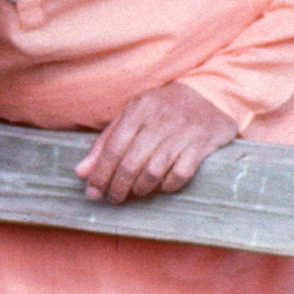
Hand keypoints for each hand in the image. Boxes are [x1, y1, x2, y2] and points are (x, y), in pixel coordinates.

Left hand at [76, 82, 237, 202]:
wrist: (211, 95)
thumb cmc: (164, 109)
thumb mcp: (134, 115)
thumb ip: (107, 141)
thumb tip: (82, 172)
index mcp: (139, 109)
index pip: (112, 148)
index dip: (100, 174)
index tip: (93, 192)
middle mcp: (160, 119)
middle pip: (131, 163)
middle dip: (118, 187)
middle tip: (113, 198)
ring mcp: (183, 132)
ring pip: (153, 171)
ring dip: (140, 188)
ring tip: (136, 192)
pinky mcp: (202, 144)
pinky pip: (180, 174)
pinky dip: (167, 185)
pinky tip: (162, 186)